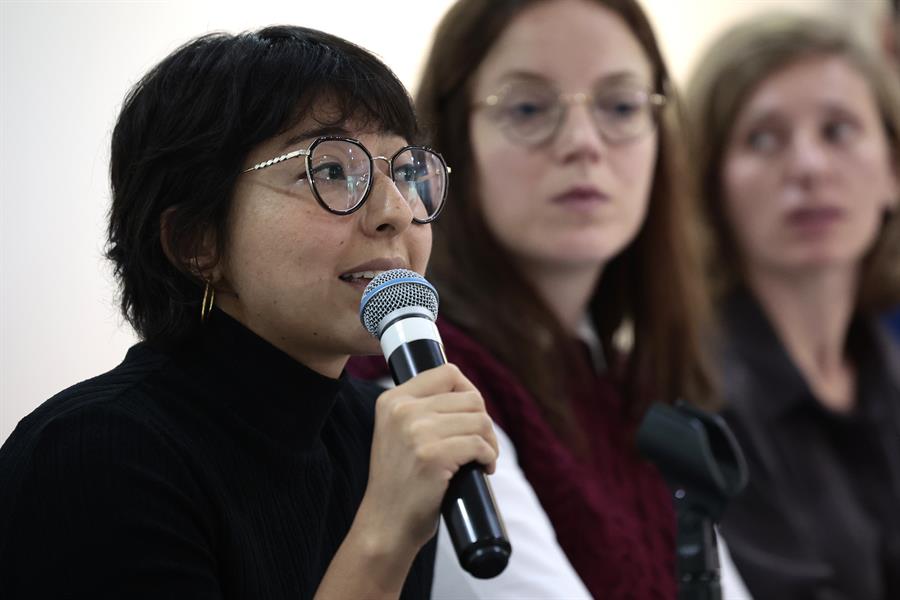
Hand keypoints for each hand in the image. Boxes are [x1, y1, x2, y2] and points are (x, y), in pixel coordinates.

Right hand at [356, 364, 497, 556]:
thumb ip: (422, 408)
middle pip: (470, 398)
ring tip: (483, 458)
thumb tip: (469, 394)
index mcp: (393, 399)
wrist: (386, 523)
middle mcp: (402, 410)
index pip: (448, 372)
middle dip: (484, 422)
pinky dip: (489, 458)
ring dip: (490, 442)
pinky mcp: (433, 456)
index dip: (468, 393)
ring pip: (480, 420)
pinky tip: (483, 469)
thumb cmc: (401, 481)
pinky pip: (479, 444)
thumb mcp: (399, 432)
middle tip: (481, 446)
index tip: (471, 417)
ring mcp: (417, 432)